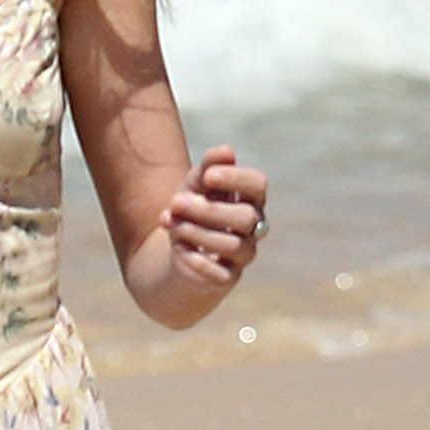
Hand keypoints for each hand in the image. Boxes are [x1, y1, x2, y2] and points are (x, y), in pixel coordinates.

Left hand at [162, 144, 266, 292]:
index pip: (258, 185)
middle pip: (245, 217)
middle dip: (206, 209)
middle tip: (176, 202)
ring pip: (231, 245)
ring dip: (196, 232)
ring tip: (171, 224)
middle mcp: (253, 226)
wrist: (178, 250)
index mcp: (250, 198)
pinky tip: (177, 248)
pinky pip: (219, 274)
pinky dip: (195, 260)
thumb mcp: (194, 185)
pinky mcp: (227, 278)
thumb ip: (208, 166)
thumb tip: (226, 151)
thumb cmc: (192, 210)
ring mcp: (243, 254)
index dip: (236, 179)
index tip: (207, 176)